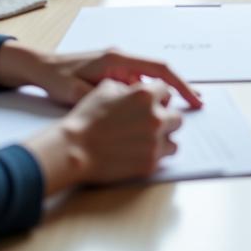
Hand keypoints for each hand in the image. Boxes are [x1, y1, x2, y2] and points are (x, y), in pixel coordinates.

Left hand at [0, 40, 201, 107]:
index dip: (179, 84)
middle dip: (178, 88)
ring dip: (163, 95)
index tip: (194, 98)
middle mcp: (122, 58)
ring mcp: (119, 66)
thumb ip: (102, 99)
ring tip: (175, 113)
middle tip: (197, 104)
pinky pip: (138, 85)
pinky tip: (150, 113)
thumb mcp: (76, 92)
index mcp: (118, 59)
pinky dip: (148, 98)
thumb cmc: (56, 78)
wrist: (40, 67)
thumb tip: (125, 109)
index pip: (158, 68)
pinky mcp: (114, 74)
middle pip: (159, 72)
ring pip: (149, 80)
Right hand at [29, 79, 182, 190]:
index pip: (167, 90)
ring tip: (147, 139)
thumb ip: (128, 87)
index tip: (155, 102)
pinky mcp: (150, 163)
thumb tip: (137, 91)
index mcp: (145, 95)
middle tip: (151, 123)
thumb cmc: (86, 118)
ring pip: (174, 138)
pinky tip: (142, 152)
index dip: (159, 96)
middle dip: (165, 118)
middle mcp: (155, 117)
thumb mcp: (105, 89)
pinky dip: (156, 154)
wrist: (74, 150)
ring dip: (164, 138)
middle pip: (176, 116)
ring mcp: (154, 141)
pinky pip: (165, 156)